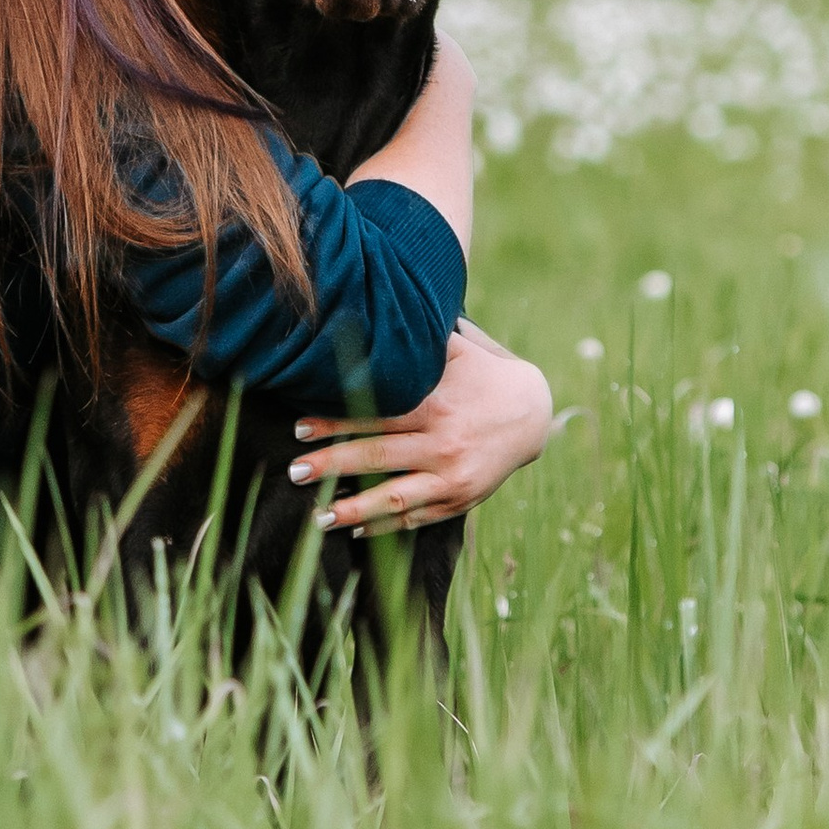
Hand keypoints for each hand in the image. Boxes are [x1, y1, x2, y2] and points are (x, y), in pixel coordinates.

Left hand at [287, 318, 553, 536]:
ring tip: (317, 516)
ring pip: (394, 496)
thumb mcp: (457, 349)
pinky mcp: (460, 499)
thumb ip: (420, 338)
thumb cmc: (483, 373)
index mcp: (435, 404)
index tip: (299, 429)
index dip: (335, 422)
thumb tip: (377, 299)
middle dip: (332, 466)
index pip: (376, 415)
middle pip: (377, 456)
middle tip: (295, 472)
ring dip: (353, 508)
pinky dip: (386, 525)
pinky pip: (417, 516)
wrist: (533, 413)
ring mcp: (452, 477)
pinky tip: (356, 529)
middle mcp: (442, 443)